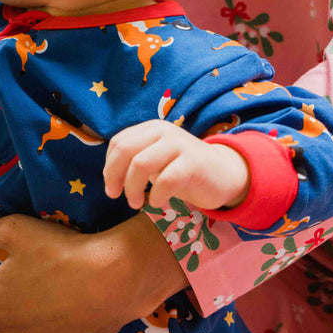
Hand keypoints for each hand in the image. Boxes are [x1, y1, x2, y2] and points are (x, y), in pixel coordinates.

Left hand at [104, 120, 249, 210]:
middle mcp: (164, 131)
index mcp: (151, 129)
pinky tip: (158, 203)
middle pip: (125, 150)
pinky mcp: (194, 163)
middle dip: (114, 176)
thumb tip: (108, 175)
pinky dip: (156, 196)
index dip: (109, 167)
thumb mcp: (156, 160)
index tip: (112, 187)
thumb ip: (134, 160)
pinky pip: (165, 180)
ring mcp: (179, 145)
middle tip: (116, 196)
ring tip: (136, 203)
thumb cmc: (183, 170)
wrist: (224, 174)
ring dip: (132, 189)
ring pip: (141, 164)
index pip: (119, 142)